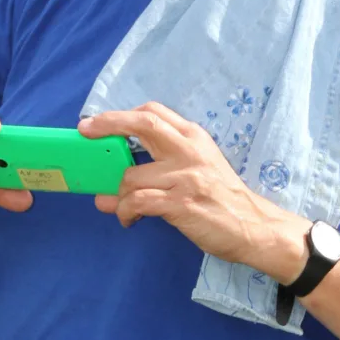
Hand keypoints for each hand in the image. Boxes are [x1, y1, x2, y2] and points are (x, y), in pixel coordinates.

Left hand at [80, 100, 280, 267]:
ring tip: (120, 209)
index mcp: (194, 137)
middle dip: (108, 123)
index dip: (121, 115)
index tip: (98, 122)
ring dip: (116, 196)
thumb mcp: (200, 167)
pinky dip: (125, 212)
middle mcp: (189, 150)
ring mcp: (185, 176)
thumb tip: (116, 178)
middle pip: (143, 123)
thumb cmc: (222, 197)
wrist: (253, 226)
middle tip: (86, 132)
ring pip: (131, 176)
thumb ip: (162, 165)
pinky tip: (129, 220)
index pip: (154, 112)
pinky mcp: (181, 203)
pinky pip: (138, 202)